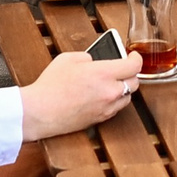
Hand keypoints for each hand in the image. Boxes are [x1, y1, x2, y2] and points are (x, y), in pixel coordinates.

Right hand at [20, 51, 143, 139]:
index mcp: (103, 73)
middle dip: (130, 74)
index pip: (134, 66)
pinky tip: (101, 96)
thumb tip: (94, 62)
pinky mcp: (100, 120)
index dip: (136, 58)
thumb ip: (87, 57)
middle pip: (135, 82)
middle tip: (121, 68)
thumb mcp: (68, 59)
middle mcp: (109, 92)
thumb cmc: (50, 86)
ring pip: (127, 98)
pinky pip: (115, 109)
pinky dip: (113, 101)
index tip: (133, 56)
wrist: (40, 112)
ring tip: (110, 83)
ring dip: (123, 89)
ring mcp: (106, 108)